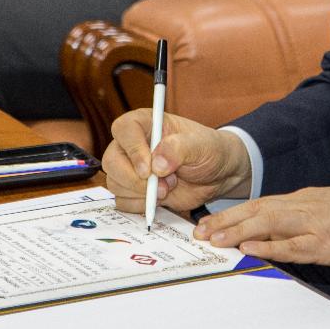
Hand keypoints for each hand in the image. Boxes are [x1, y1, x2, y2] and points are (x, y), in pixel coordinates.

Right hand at [103, 109, 252, 212]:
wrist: (217, 174)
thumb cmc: (209, 151)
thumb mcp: (201, 145)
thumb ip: (179, 149)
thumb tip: (157, 165)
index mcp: (146, 123)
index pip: (124, 129)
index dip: (133, 150)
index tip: (149, 169)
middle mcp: (133, 144)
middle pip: (112, 161)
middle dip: (135, 180)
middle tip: (163, 187)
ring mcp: (130, 168)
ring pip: (115, 183)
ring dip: (142, 194)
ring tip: (169, 187)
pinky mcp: (133, 189)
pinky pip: (122, 201)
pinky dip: (141, 205)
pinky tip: (161, 198)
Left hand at [193, 187, 329, 273]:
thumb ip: (303, 223)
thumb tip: (277, 237)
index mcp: (305, 199)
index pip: (261, 204)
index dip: (233, 213)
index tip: (211, 222)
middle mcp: (305, 206)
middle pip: (257, 210)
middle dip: (225, 221)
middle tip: (200, 231)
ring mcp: (315, 223)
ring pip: (268, 223)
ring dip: (238, 231)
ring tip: (214, 239)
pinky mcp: (327, 242)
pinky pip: (292, 244)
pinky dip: (269, 245)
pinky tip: (251, 247)